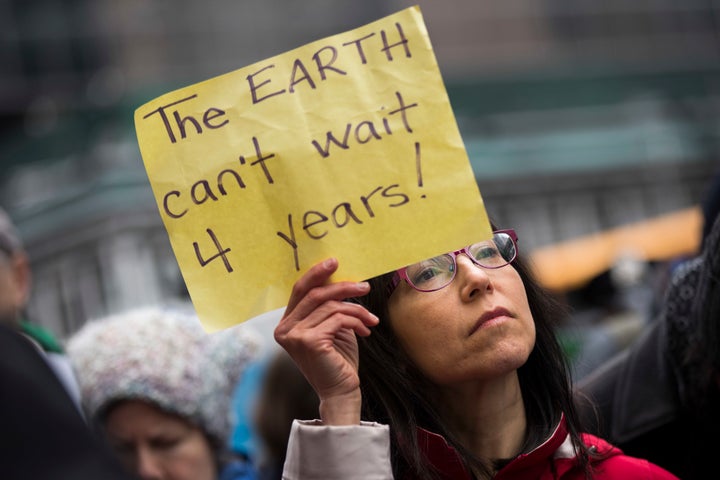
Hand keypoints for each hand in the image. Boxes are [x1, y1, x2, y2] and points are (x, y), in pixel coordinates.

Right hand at [274, 258, 378, 424]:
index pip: (300, 290)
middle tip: (364, 287)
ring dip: (356, 309)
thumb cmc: (338, 360)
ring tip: (370, 320)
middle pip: (315, 294)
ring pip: (330, 306)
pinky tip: (365, 330)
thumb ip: (328, 306)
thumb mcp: (332, 327)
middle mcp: (285, 329)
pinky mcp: (309, 341)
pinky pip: (338, 319)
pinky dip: (356, 321)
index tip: (335, 262)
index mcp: (286, 324)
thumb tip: (340, 279)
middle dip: (343, 286)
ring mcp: (295, 336)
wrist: (342, 391)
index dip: (317, 273)